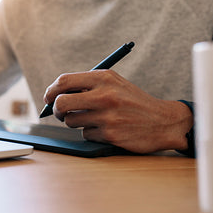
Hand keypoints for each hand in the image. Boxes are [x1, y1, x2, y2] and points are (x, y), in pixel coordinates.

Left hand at [43, 70, 192, 153]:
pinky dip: (91, 133)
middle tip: (59, 113)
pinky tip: (106, 129)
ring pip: (71, 121)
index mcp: (104, 78)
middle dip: (55, 110)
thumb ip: (86, 85)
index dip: (51, 90)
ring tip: (93, 119)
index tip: (49, 97)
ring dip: (77, 122)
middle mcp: (105, 95)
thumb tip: (54, 95)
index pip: (64, 81)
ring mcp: (107, 116)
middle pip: (61, 103)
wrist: (163, 121)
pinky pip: (86, 134)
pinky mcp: (110, 134)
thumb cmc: (132, 101)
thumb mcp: (114, 84)